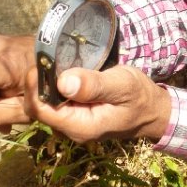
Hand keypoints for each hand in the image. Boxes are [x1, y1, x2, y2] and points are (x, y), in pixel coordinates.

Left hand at [26, 65, 171, 142]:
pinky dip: (52, 85)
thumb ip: (94, 85)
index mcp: (80, 126)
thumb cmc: (139, 97)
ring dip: (42, 83)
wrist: (152, 111)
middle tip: (42, 57)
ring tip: (48, 60)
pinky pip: (54, 101)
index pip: (41, 110)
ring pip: (44, 104)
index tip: (39, 63)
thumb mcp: (122, 85)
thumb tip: (63, 82)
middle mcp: (71, 129)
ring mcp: (72, 123)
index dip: (34, 88)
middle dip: (35, 84)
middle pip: (37, 108)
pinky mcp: (74, 115)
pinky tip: (58, 69)